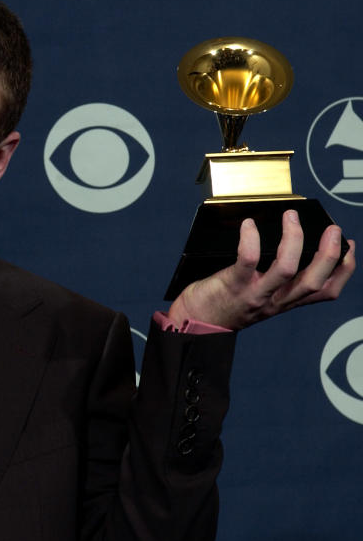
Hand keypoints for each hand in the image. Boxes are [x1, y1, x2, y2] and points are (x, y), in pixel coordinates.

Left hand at [167, 210, 355, 330]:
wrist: (194, 322)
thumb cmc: (224, 304)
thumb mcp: (260, 296)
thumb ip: (277, 279)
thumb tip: (291, 245)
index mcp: (285, 301)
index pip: (325, 291)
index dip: (343, 270)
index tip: (348, 247)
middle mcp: (275, 300)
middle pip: (313, 282)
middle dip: (329, 255)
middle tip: (333, 230)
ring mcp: (255, 294)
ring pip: (286, 270)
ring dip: (293, 241)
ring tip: (292, 218)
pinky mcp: (233, 286)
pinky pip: (246, 261)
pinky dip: (250, 240)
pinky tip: (249, 225)